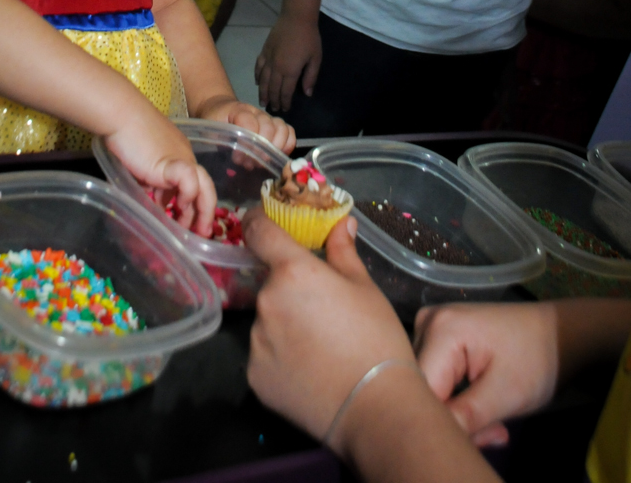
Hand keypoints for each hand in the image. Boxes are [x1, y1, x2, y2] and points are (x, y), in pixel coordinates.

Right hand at [105, 103, 215, 235]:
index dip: (191, 203)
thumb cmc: (125, 135)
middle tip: (200, 232)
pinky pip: (190, 182)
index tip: (184, 219)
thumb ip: (149, 181)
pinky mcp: (172, 162)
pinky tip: (177, 206)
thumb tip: (152, 201)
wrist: (121, 114)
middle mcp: (185, 157)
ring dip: (201, 211)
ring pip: (203, 186)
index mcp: (179, 155)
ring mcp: (181, 159)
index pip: (193, 182)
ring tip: (194, 230)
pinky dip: (187, 196)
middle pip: (204, 186)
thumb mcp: (140, 164)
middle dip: (203, 212)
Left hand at [198, 94, 295, 154]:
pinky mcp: (276, 125)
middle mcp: (257, 112)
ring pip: (282, 129)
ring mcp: (268, 117)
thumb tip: (239, 159)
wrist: (220, 109)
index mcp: (238, 110)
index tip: (237, 159)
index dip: (246, 143)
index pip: (249, 123)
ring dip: (275, 149)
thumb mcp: (211, 129)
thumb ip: (221, 140)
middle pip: (269, 128)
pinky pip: (289, 132)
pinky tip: (275, 156)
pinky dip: (287, 145)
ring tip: (262, 162)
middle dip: (261, 150)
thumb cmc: (215, 122)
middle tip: (250, 163)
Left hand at [244, 210, 415, 450]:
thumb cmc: (376, 339)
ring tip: (320, 345)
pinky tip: (309, 368)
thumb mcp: (365, 287)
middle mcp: (266, 301)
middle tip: (322, 308)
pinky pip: (264, 352)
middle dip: (290, 288)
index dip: (259, 221)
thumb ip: (343, 251)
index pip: (258, 231)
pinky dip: (281, 355)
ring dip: (284, 322)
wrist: (375, 408)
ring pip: (268, 319)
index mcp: (292, 272)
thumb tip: (341, 223)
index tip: (265, 223)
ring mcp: (256, 341)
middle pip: (270, 282)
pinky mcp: (254, 375)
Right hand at [255, 14, 320, 111]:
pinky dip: (257, 76)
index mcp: (290, 71)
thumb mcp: (316, 58)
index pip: (286, 92)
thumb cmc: (309, 38)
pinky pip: (258, 67)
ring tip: (263, 102)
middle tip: (273, 110)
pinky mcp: (264, 51)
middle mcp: (276, 68)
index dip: (285, 102)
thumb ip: (311, 77)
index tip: (285, 110)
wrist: (296, 18)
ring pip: (262, 80)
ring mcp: (268, 59)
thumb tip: (307, 94)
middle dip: (273, 100)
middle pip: (272, 88)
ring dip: (263, 92)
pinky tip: (257, 82)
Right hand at [414, 302, 559, 447]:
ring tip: (491, 423)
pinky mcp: (438, 336)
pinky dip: (455, 400)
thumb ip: (466, 416)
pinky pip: (435, 376)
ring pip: (428, 385)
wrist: (555, 334)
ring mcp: (430, 327)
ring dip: (455, 413)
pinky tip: (480, 408)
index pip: (422, 388)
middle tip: (491, 433)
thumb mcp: (506, 393)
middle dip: (452, 418)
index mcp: (442, 329)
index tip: (477, 436)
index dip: (443, 420)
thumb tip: (434, 437)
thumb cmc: (536, 359)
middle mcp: (427, 322)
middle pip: (423, 386)